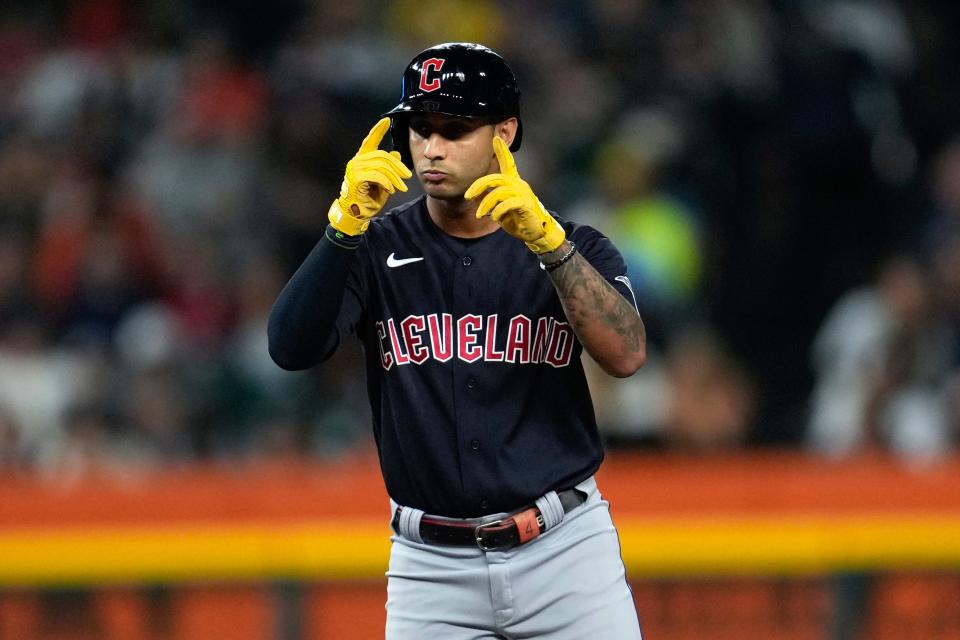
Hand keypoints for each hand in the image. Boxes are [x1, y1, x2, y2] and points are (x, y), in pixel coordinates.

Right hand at [328, 118, 411, 235]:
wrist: (358, 213)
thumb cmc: (369, 198)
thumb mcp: (384, 181)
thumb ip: (389, 167)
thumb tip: (396, 153)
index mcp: (363, 159)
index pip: (371, 140)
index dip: (378, 130)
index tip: (386, 120)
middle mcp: (357, 161)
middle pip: (383, 156)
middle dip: (398, 167)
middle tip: (408, 177)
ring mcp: (355, 169)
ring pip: (382, 166)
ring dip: (395, 178)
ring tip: (401, 187)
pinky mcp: (356, 178)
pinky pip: (377, 176)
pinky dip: (387, 183)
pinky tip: (391, 190)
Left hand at [465, 137, 564, 253]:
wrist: (536, 232)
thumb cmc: (519, 219)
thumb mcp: (502, 208)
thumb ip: (494, 200)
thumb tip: (481, 201)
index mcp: (513, 183)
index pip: (508, 163)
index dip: (503, 151)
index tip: (496, 138)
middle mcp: (518, 185)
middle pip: (496, 178)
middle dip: (479, 186)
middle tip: (468, 196)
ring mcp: (522, 193)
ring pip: (499, 192)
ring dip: (486, 204)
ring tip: (479, 214)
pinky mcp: (525, 204)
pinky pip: (507, 203)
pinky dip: (498, 211)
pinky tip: (495, 217)